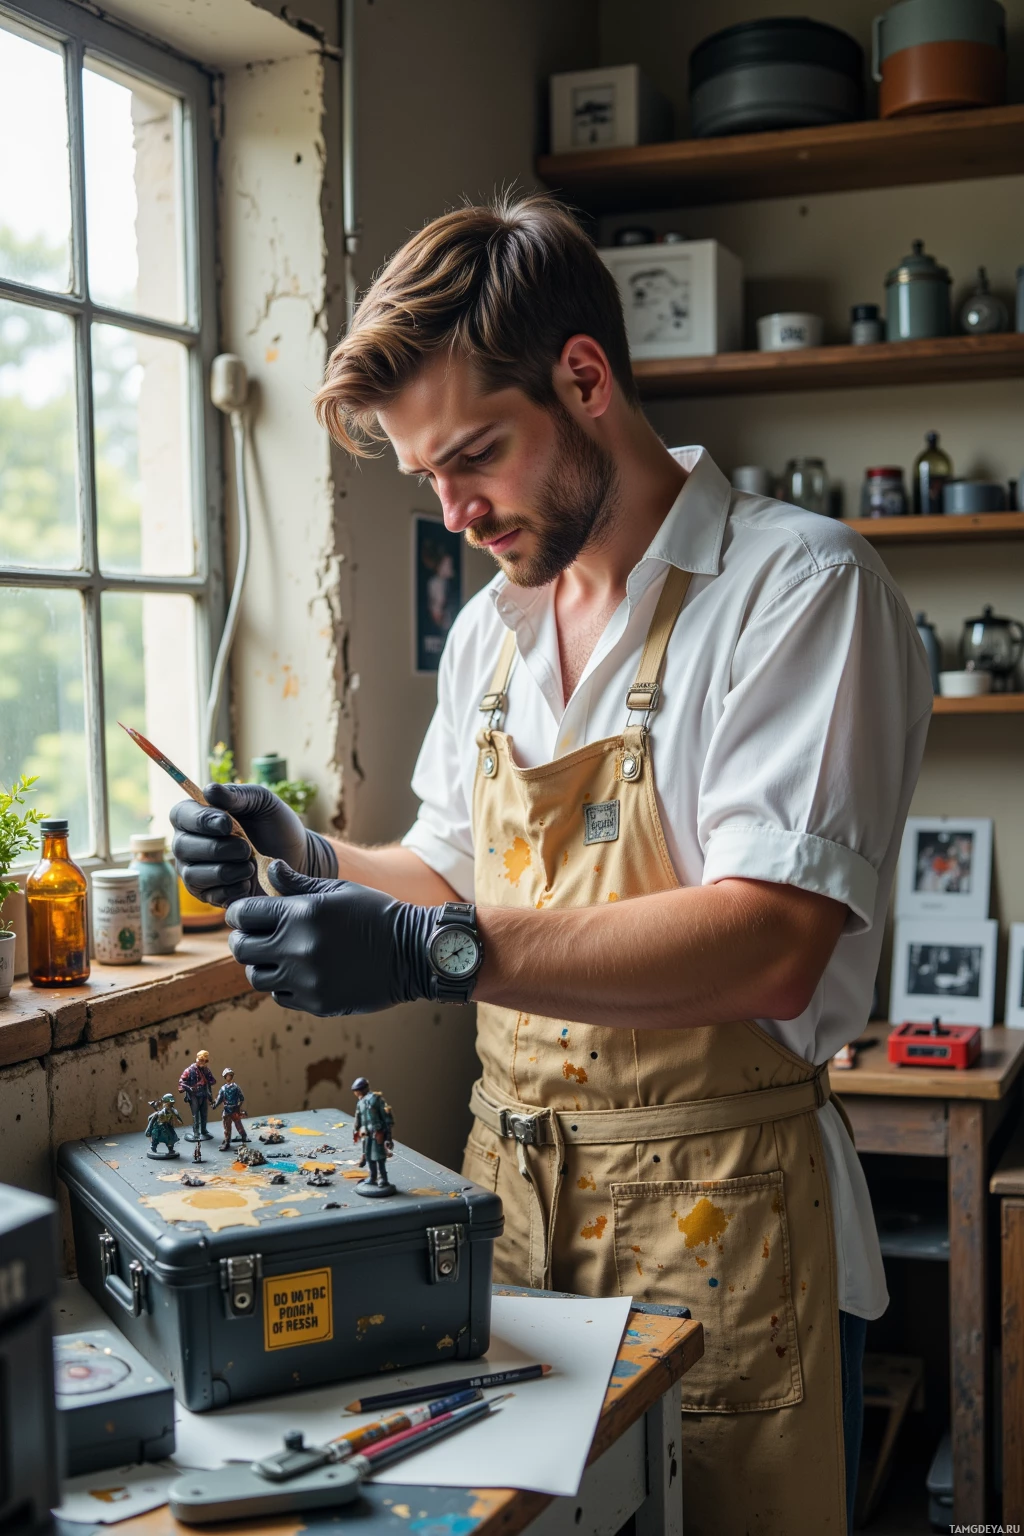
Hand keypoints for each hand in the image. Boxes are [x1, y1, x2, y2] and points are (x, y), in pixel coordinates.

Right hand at [170, 783, 336, 906]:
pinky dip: (233, 888)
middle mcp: (189, 844)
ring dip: (226, 869)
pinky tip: (249, 881)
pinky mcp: (210, 896)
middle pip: (182, 847)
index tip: (226, 823)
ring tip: (251, 863)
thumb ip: (236, 794)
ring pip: (194, 875)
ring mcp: (196, 872)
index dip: (199, 820)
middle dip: (218, 848)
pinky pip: (210, 895)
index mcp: (197, 816)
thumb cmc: (275, 824)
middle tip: (246, 847)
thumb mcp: (261, 801)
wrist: (297, 856)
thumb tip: (208, 790)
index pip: (180, 815)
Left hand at [226, 863, 439, 1014]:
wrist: (412, 952)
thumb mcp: (337, 890)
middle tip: (256, 936)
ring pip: (256, 977)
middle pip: (242, 948)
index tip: (248, 914)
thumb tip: (270, 870)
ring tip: (278, 956)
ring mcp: (306, 979)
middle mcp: (297, 947)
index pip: (243, 914)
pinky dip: (283, 985)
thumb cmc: (375, 913)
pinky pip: (280, 996)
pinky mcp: (316, 1002)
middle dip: (244, 939)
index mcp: (300, 913)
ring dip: (262, 965)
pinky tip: (300, 973)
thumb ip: (298, 883)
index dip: (239, 913)